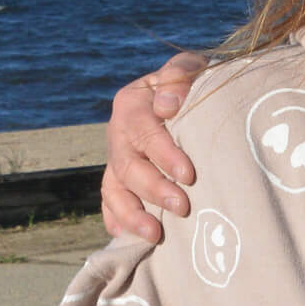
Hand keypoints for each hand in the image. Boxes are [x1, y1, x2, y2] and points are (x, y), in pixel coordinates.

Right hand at [102, 53, 207, 241]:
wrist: (188, 93)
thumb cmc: (194, 80)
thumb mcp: (191, 66)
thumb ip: (180, 75)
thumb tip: (168, 105)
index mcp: (132, 103)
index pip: (145, 130)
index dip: (164, 154)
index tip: (188, 174)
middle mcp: (119, 132)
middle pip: (129, 165)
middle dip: (154, 188)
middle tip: (182, 206)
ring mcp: (116, 157)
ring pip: (114, 188)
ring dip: (132, 214)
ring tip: (155, 234)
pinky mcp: (119, 178)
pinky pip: (110, 201)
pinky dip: (117, 220)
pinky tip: (128, 239)